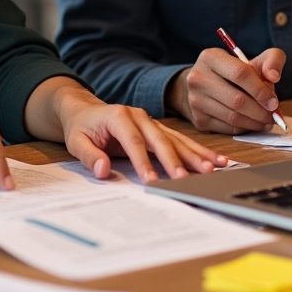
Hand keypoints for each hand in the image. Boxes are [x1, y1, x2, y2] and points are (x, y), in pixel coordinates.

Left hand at [24, 77, 227, 182]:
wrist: (84, 110)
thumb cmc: (81, 127)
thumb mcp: (76, 141)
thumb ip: (90, 156)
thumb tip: (103, 171)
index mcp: (119, 117)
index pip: (134, 142)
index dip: (144, 162)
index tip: (153, 181)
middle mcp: (139, 116)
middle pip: (161, 140)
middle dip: (177, 159)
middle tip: (192, 177)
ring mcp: (151, 121)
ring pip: (176, 139)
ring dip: (195, 154)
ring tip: (214, 167)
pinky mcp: (158, 129)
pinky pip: (180, 140)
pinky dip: (197, 150)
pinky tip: (215, 159)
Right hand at [166, 47, 285, 133]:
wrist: (204, 85)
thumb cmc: (233, 72)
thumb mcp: (254, 59)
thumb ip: (272, 60)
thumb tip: (274, 77)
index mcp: (211, 57)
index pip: (240, 73)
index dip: (260, 90)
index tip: (274, 101)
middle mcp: (198, 77)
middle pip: (237, 99)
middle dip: (260, 111)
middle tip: (273, 115)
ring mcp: (195, 100)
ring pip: (233, 117)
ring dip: (255, 122)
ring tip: (266, 121)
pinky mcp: (198, 119)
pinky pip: (227, 128)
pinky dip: (244, 128)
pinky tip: (252, 124)